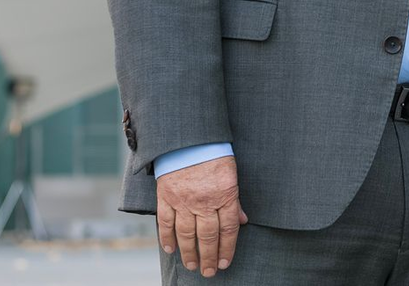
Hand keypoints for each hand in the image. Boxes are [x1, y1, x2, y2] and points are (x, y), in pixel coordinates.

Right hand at [156, 156, 247, 276]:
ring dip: (190, 254)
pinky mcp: (167, 196)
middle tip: (209, 272)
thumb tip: (243, 221)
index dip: (227, 248)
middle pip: (208, 236)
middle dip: (209, 257)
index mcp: (225, 193)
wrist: (189, 136)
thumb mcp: (231, 172)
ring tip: (193, 266)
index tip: (225, 263)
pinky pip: (166, 223)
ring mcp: (184, 200)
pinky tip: (171, 250)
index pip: (228, 228)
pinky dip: (167, 239)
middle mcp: (205, 200)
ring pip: (187, 235)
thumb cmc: (214, 152)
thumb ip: (235, 199)